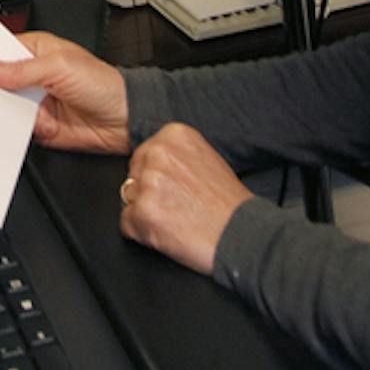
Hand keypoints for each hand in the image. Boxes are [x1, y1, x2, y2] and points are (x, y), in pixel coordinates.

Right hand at [0, 30, 130, 153]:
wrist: (126, 120)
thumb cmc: (104, 84)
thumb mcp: (59, 68)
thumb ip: (21, 70)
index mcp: (36, 51)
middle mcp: (32, 76)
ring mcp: (34, 101)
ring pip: (3, 105)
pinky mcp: (38, 125)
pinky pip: (15, 127)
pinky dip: (12, 129)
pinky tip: (15, 127)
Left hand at [119, 123, 252, 275]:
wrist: (243, 234)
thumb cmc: (229, 204)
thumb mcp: (205, 159)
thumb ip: (175, 155)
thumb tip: (149, 164)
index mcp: (173, 135)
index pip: (143, 156)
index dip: (157, 177)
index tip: (175, 188)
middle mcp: (158, 153)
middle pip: (133, 176)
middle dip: (148, 193)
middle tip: (176, 206)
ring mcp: (148, 182)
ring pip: (128, 199)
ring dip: (146, 213)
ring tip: (176, 219)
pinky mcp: (142, 212)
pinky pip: (126, 224)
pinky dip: (143, 233)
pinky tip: (168, 231)